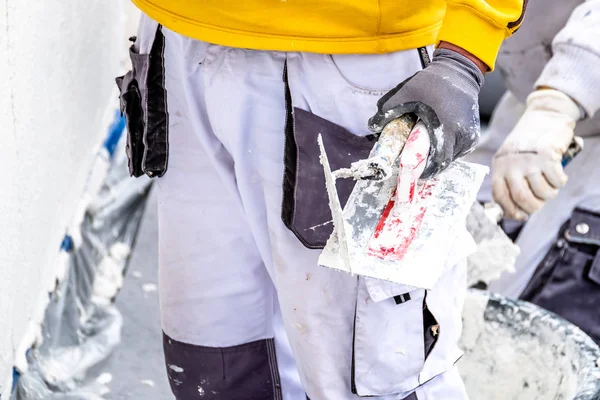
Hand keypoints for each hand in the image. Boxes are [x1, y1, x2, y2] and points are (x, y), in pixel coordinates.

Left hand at [368, 47, 483, 177]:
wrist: (459, 70)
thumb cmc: (432, 82)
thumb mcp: (405, 93)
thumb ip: (387, 111)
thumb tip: (372, 127)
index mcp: (447, 129)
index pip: (438, 162)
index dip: (425, 171)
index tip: (413, 172)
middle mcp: (463, 135)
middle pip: (445, 162)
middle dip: (429, 165)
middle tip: (414, 162)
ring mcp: (471, 135)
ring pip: (452, 157)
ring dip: (438, 158)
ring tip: (424, 152)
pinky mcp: (474, 133)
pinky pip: (459, 150)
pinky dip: (447, 150)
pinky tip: (435, 143)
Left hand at [492, 89, 579, 219]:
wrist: (544, 115)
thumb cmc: (528, 141)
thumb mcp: (510, 158)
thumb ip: (510, 179)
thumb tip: (516, 209)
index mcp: (499, 166)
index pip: (500, 196)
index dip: (510, 211)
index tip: (520, 215)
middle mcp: (512, 164)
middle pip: (522, 198)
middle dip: (534, 207)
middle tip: (540, 203)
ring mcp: (529, 160)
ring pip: (542, 192)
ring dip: (549, 194)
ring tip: (550, 186)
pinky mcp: (548, 156)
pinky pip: (556, 181)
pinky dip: (560, 182)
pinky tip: (558, 175)